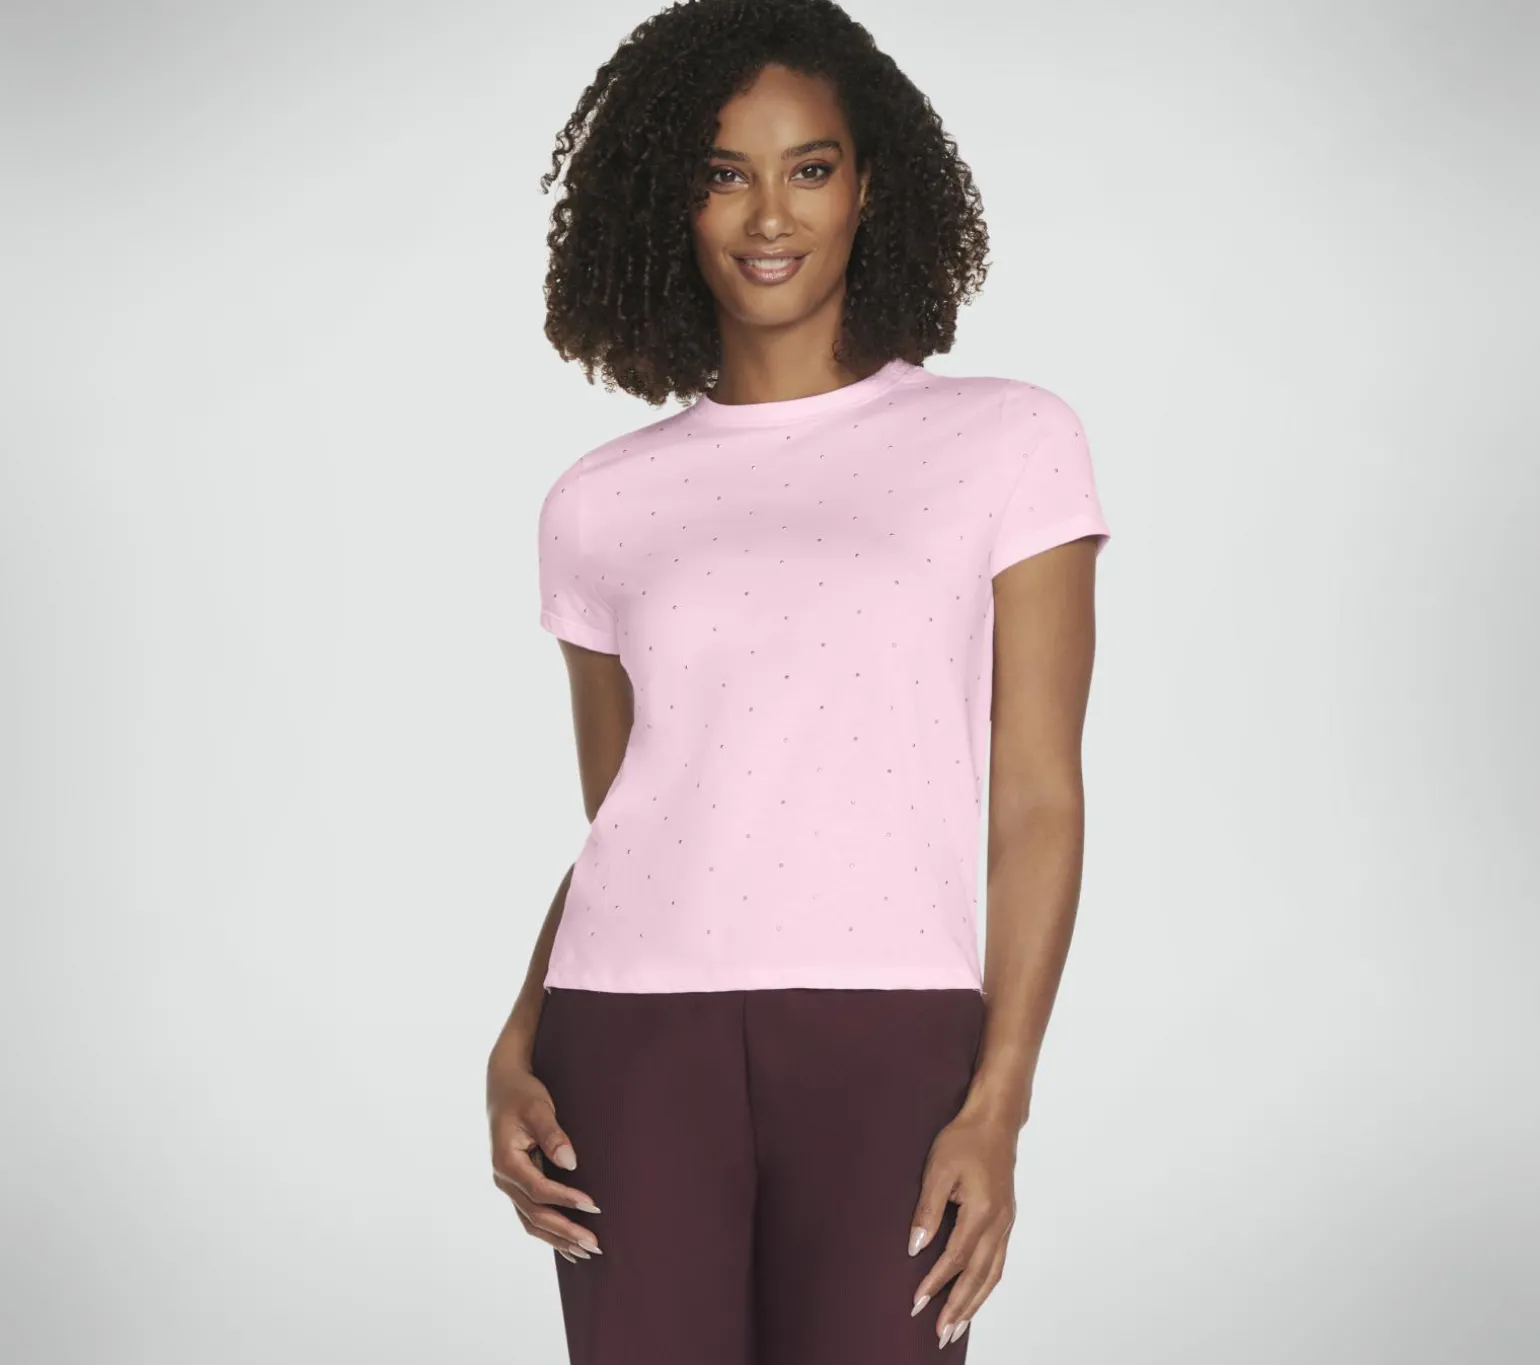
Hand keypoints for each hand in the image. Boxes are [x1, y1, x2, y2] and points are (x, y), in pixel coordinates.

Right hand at [487, 1062, 603, 1262]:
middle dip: (565, 1231)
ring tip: (586, 1252)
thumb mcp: (537, 1108)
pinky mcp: (517, 1185)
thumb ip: (553, 1135)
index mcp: (505, 1162)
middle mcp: (504, 1179)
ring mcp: (509, 1185)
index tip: (592, 1205)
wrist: (504, 1086)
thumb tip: (571, 1163)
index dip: (565, 1200)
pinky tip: (568, 1247)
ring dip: (558, 1239)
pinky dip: (549, 1232)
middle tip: (594, 1244)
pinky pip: (531, 1215)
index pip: (539, 1190)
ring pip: (532, 1221)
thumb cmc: (522, 1094)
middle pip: (535, 1214)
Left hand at [907, 1108, 1017, 1346]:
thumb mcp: (938, 1170)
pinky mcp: (1006, 1221)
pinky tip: (975, 1295)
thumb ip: (927, 1210)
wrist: (994, 1122)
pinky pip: (998, 1262)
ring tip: (957, 1326)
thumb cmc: (964, 1140)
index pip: (956, 1257)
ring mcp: (1006, 1223)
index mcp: (982, 1211)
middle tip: (941, 1333)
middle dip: (959, 1307)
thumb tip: (916, 1247)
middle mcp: (999, 1223)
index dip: (936, 1282)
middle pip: (978, 1276)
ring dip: (975, 1302)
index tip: (918, 1302)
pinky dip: (986, 1285)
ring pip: (992, 1274)